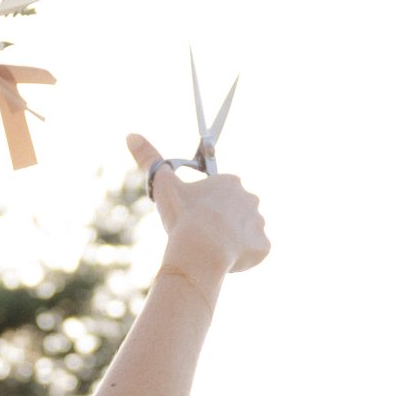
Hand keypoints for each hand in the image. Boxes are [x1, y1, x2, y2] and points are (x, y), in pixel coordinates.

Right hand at [127, 132, 269, 274]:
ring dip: (232, 238)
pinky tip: (226, 259)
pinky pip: (255, 250)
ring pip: (245, 230)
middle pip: (235, 210)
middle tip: (202, 232)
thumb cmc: (183, 217)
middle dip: (221, 220)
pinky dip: (243, 256)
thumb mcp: (163, 185)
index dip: (206, 205)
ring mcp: (259, 222)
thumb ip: (149, 158)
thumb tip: (131, 136)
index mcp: (230, 181)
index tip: (195, 215)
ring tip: (213, 247)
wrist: (200, 250)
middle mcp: (250, 197)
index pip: (220, 192)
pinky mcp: (263, 245)